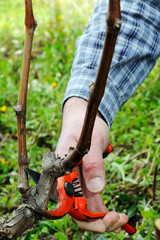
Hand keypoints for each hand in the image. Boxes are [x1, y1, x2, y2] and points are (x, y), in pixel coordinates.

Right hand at [56, 97, 127, 232]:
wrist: (82, 117)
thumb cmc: (82, 125)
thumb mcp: (89, 142)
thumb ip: (92, 165)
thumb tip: (97, 189)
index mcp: (59, 170)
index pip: (66, 200)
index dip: (82, 213)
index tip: (103, 217)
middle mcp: (64, 179)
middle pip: (74, 209)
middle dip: (93, 221)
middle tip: (116, 221)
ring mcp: (74, 180)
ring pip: (82, 207)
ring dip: (99, 217)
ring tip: (120, 218)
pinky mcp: (83, 179)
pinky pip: (89, 199)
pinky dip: (100, 209)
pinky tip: (113, 213)